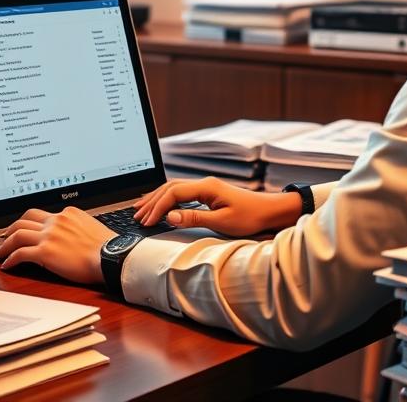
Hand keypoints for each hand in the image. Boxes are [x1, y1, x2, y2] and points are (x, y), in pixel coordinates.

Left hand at [0, 207, 114, 282]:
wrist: (110, 257)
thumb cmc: (106, 247)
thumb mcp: (91, 226)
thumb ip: (75, 226)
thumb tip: (69, 235)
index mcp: (68, 213)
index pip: (43, 214)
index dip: (31, 222)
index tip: (26, 228)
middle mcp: (56, 221)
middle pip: (26, 218)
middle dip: (12, 227)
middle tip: (5, 235)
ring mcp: (49, 235)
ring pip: (18, 233)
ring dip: (6, 243)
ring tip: (0, 251)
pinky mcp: (45, 251)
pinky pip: (20, 253)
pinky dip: (10, 259)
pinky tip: (7, 265)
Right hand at [132, 176, 302, 236]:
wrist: (269, 211)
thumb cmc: (250, 217)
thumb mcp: (222, 222)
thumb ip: (194, 218)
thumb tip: (170, 216)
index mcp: (206, 187)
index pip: (173, 194)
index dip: (157, 207)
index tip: (147, 221)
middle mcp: (204, 183)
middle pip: (170, 188)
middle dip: (152, 202)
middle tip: (137, 216)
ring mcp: (206, 187)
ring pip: (174, 188)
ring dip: (157, 198)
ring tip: (141, 209)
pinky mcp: (209, 192)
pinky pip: (182, 192)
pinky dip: (168, 198)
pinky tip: (162, 204)